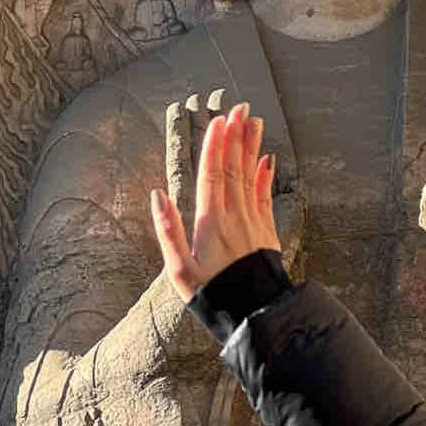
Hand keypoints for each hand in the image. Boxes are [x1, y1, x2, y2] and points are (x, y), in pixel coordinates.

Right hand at [152, 102, 279, 301]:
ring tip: (253, 122)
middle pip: (234, 168)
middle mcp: (235, 216)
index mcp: (211, 222)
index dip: (215, 146)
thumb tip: (157, 196)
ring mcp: (253, 223)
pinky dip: (265, 176)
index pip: (212, 175)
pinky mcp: (266, 232)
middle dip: (235, 137)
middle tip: (239, 108)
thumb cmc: (211, 296)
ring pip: (251, 177)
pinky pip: (265, 197)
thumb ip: (168, 231)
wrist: (253, 317)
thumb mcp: (179, 271)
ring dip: (251, 148)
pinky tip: (268, 159)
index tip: (219, 120)